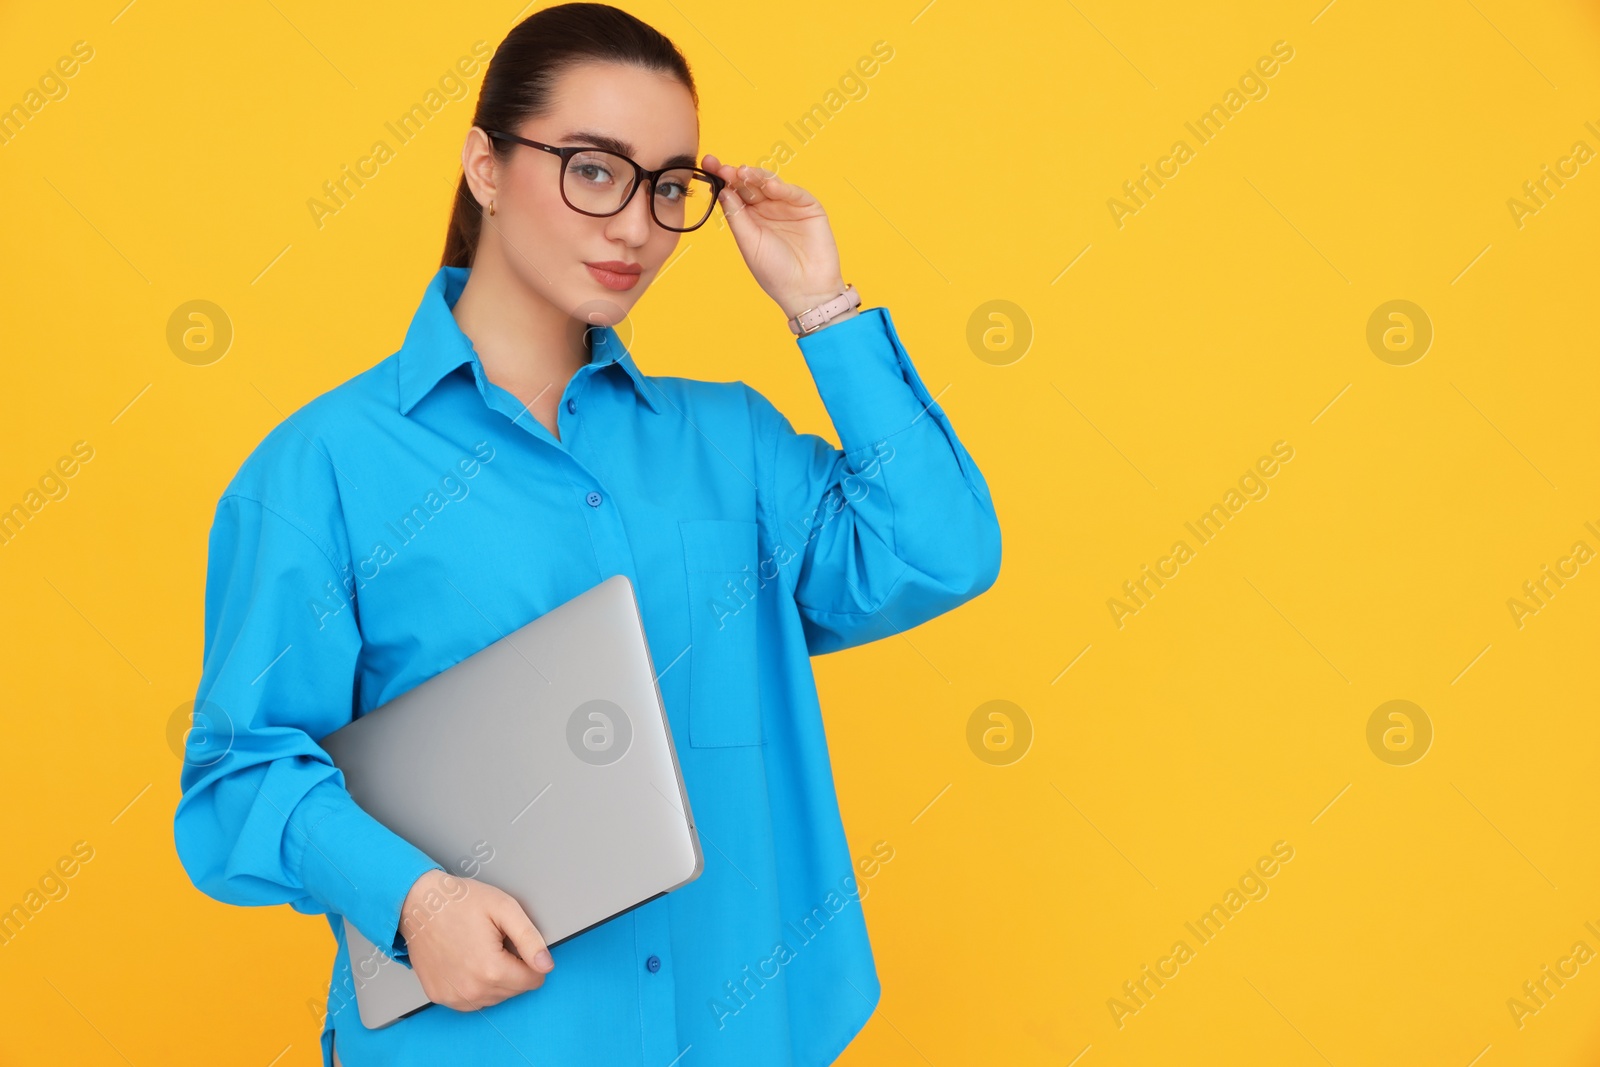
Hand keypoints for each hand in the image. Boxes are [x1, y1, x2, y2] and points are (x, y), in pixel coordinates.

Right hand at [397, 869, 553, 1011]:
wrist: (418, 903)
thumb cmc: (459, 902)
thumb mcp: (504, 909)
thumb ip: (530, 939)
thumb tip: (546, 965)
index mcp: (491, 970)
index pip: (533, 980)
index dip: (530, 959)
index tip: (514, 942)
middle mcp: (472, 991)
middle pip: (514, 990)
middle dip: (511, 967)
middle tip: (493, 941)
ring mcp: (453, 997)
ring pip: (494, 997)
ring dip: (494, 978)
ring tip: (478, 949)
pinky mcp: (439, 997)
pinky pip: (471, 1000)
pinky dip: (474, 984)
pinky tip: (466, 961)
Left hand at [702, 154, 849, 321]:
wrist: (806, 290)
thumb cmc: (775, 272)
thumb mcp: (749, 243)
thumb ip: (736, 216)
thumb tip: (723, 190)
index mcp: (750, 218)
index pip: (734, 193)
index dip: (723, 178)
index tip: (709, 165)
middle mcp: (768, 209)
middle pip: (750, 185)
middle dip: (736, 174)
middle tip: (723, 168)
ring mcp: (788, 206)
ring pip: (770, 184)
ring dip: (756, 177)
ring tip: (743, 173)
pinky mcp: (809, 208)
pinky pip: (794, 193)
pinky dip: (782, 188)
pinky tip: (770, 186)